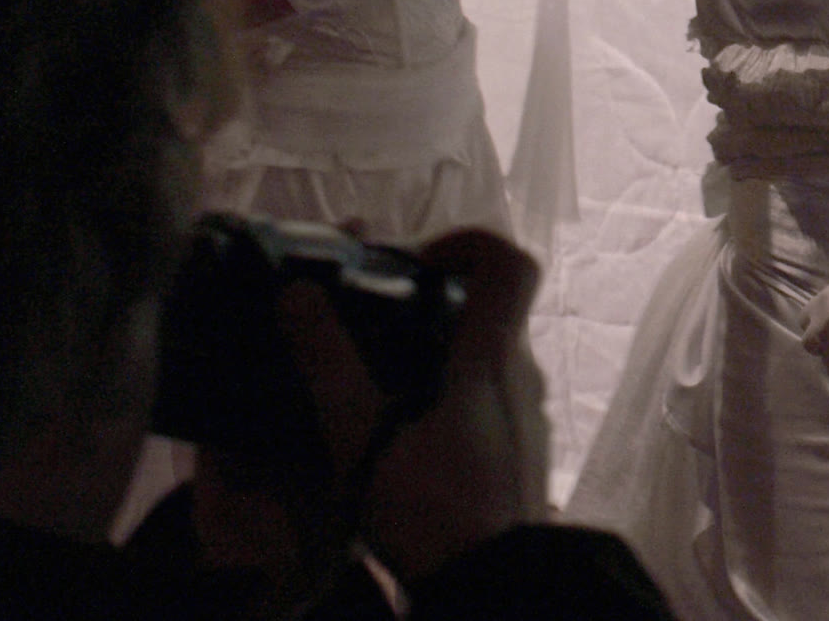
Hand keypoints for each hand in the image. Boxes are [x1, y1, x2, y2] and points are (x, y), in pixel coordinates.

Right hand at [278, 229, 550, 585]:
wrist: (492, 588)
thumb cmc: (433, 511)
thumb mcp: (363, 438)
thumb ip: (329, 365)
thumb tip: (298, 294)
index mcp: (492, 359)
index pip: (510, 262)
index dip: (469, 241)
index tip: (417, 262)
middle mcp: (523, 377)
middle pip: (492, 310)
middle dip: (435, 305)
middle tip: (377, 327)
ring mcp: (530, 417)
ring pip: (490, 359)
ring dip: (440, 356)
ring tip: (379, 388)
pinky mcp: (524, 454)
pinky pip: (493, 401)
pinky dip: (453, 397)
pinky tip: (406, 438)